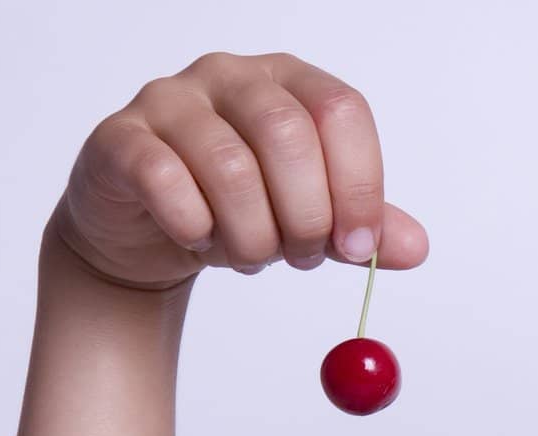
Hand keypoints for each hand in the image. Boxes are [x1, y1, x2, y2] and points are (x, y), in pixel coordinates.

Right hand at [47, 50, 429, 290]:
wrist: (148, 233)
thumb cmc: (236, 212)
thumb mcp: (310, 221)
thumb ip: (362, 229)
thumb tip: (416, 249)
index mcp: (289, 81)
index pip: (340, 110)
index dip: (359, 185)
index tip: (359, 248)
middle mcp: (231, 76)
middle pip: (287, 135)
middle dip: (305, 216)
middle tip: (302, 258)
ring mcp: (170, 100)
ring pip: (230, 167)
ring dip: (251, 235)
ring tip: (250, 255)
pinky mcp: (121, 139)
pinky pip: (165, 180)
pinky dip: (193, 227)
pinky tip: (198, 241)